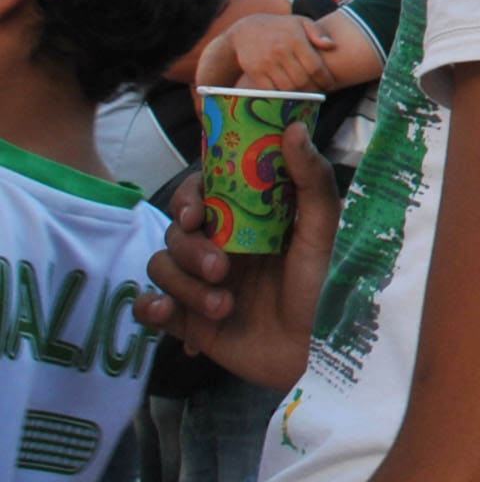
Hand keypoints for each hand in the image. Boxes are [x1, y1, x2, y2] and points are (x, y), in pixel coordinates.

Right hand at [139, 128, 340, 390]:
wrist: (321, 353)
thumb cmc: (329, 286)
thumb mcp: (325, 230)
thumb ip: (311, 180)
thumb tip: (295, 128)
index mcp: (247, 221)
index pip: (200, 194)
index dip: (188, 198)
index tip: (196, 214)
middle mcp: (221, 247)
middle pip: (176, 231)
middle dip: (192, 250)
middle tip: (222, 269)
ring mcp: (202, 284)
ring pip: (162, 267)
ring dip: (184, 285)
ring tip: (223, 306)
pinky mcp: (190, 322)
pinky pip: (149, 306)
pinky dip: (149, 307)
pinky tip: (167, 314)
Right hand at [204, 14, 342, 93]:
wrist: (246, 30)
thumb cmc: (280, 28)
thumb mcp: (300, 22)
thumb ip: (317, 32)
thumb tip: (332, 46)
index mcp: (295, 40)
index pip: (315, 66)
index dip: (325, 79)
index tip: (330, 84)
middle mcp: (280, 51)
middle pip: (302, 80)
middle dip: (313, 89)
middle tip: (319, 91)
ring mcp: (266, 62)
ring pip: (287, 88)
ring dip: (299, 94)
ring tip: (306, 93)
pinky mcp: (254, 71)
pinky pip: (271, 90)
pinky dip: (281, 95)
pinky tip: (289, 94)